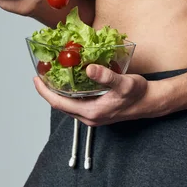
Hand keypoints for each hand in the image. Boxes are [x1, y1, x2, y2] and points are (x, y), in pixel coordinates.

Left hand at [34, 64, 150, 125]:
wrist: (150, 102)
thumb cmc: (138, 94)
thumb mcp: (124, 83)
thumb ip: (106, 76)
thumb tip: (89, 69)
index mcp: (91, 112)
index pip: (59, 103)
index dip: (44, 91)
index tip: (36, 78)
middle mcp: (89, 117)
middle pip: (60, 104)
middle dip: (48, 89)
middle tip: (41, 72)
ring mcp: (92, 115)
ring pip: (67, 104)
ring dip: (57, 91)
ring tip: (51, 75)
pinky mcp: (96, 111)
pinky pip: (75, 103)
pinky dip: (68, 93)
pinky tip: (68, 81)